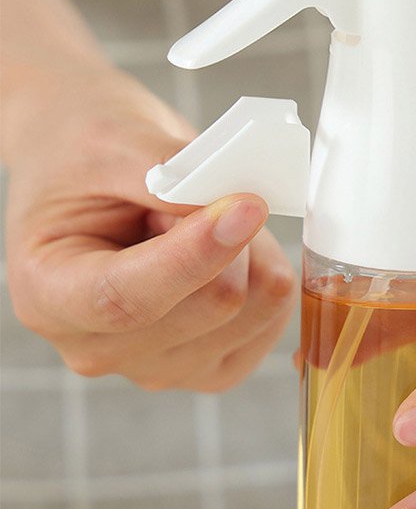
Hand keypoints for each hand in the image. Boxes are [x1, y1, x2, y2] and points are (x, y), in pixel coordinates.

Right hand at [5, 66, 296, 391]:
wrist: (92, 173)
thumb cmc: (85, 156)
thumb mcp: (112, 142)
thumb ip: (171, 176)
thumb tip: (234, 211)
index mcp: (48, 295)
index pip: (127, 299)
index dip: (194, 257)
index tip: (245, 207)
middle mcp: (99, 347)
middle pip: (211, 306)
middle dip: (229, 233)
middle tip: (196, 191)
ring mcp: (158, 366)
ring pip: (256, 311)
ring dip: (251, 249)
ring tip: (197, 223)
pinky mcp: (212, 365)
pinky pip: (274, 317)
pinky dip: (267, 270)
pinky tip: (227, 250)